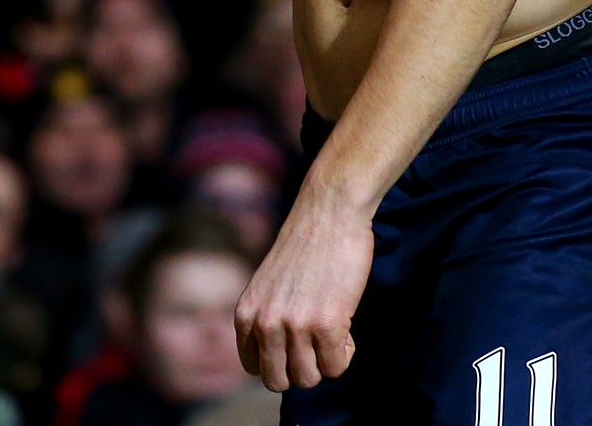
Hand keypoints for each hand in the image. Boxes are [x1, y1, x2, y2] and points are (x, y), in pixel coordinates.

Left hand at [234, 183, 372, 391]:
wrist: (330, 209)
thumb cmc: (307, 244)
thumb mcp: (269, 285)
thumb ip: (267, 318)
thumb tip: (281, 358)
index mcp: (245, 314)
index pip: (255, 369)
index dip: (281, 359)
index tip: (298, 339)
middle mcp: (264, 324)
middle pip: (279, 382)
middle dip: (303, 367)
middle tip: (317, 340)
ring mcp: (294, 326)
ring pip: (309, 379)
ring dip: (326, 360)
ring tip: (334, 328)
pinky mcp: (326, 324)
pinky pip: (337, 366)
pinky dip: (346, 352)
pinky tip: (346, 323)